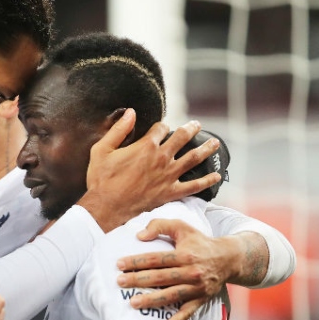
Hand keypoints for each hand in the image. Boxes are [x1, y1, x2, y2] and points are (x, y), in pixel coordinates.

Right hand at [78, 110, 221, 231]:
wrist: (107, 207)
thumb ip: (118, 129)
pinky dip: (207, 181)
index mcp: (146, 146)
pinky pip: (194, 186)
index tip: (161, 127)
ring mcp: (169, 176)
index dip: (162, 126)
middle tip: (196, 125)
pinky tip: (216, 176)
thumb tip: (131, 112)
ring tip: (214, 142)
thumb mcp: (102, 149)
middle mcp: (161, 158)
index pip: (161, 128)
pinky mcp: (171, 192)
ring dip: (206, 149)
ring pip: (194, 158)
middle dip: (190, 129)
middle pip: (182, 138)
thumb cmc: (101, 179)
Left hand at [115, 218, 241, 319]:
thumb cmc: (199, 242)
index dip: (137, 261)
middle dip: (139, 280)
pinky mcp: (201, 299)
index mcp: (185, 254)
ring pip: (172, 295)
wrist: (228, 259)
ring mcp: (197, 287)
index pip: (157, 258)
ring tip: (133, 303)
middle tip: (120, 282)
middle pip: (161, 277)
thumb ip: (159, 225)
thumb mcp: (181, 226)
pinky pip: (188, 312)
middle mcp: (191, 272)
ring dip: (152, 301)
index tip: (119, 264)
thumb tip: (139, 235)